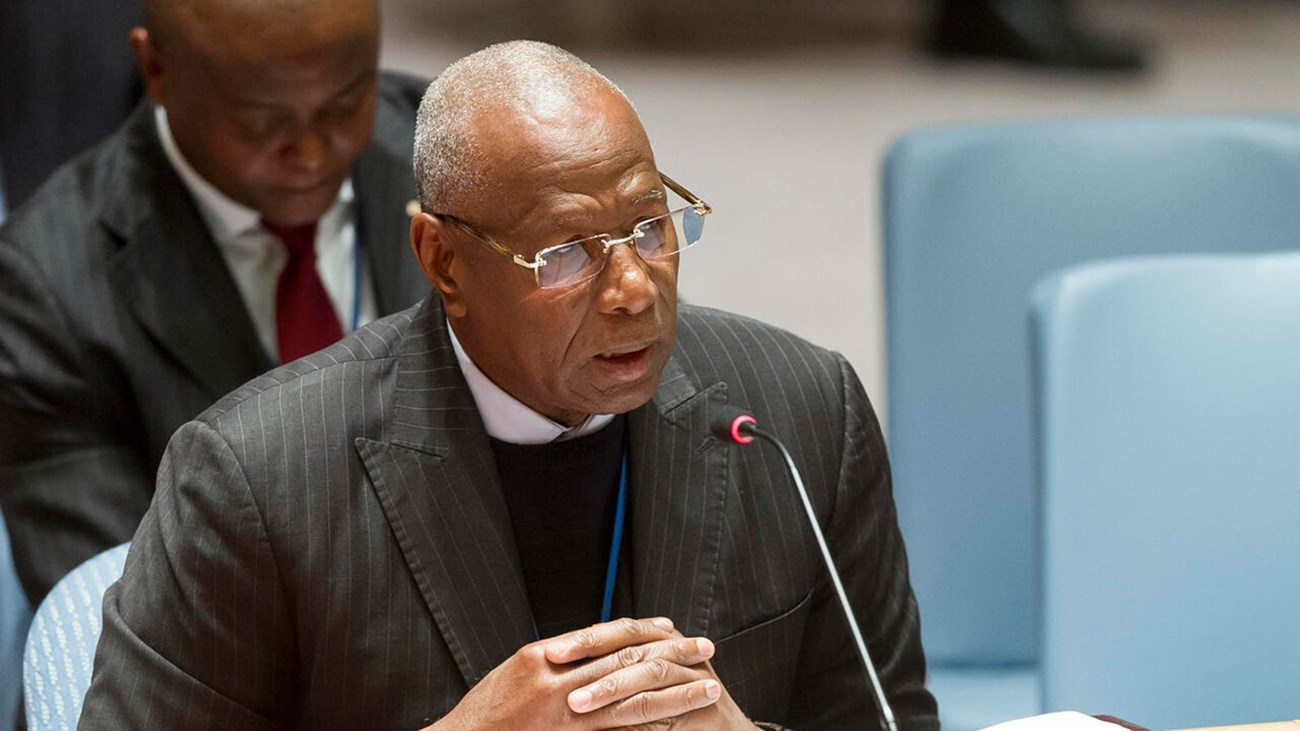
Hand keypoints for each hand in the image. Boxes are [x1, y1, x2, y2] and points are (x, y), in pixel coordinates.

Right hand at [426, 617, 727, 730]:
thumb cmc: (486, 715)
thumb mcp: (517, 675)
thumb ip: (557, 663)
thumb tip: (593, 652)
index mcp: (540, 656)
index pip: (604, 636)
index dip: (642, 631)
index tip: (672, 628)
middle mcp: (554, 680)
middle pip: (627, 659)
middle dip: (671, 654)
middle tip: (705, 647)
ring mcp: (562, 712)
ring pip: (633, 696)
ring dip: (675, 692)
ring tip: (708, 687)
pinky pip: (618, 730)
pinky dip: (649, 725)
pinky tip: (676, 725)